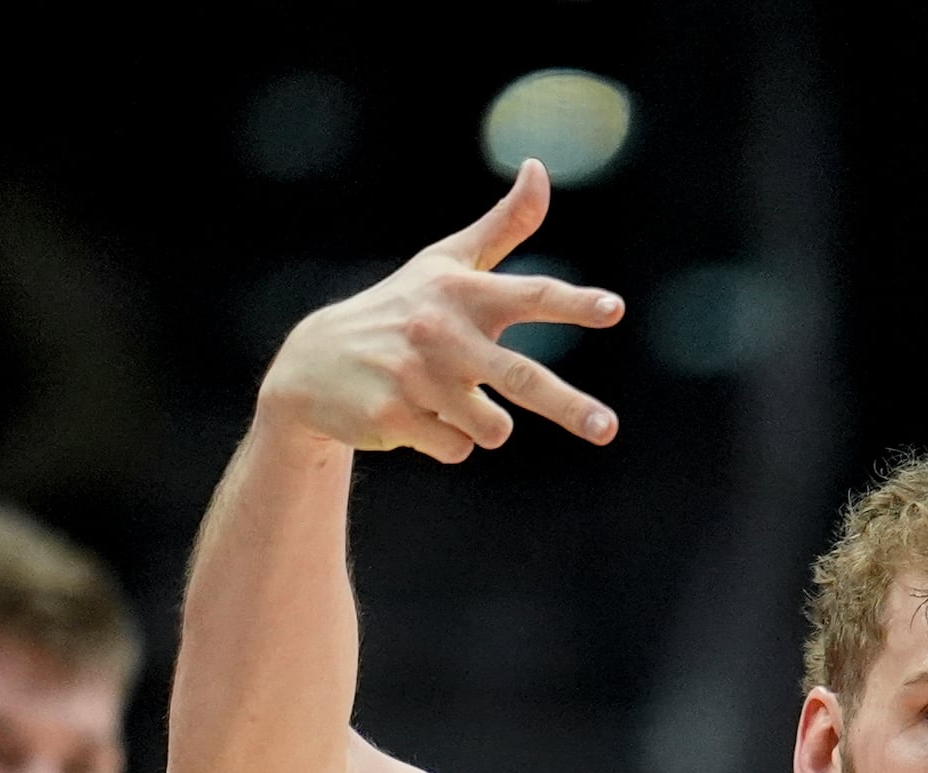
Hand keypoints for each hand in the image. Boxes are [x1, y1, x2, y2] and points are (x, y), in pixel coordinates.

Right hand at [257, 160, 623, 462]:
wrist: (313, 363)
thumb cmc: (398, 308)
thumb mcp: (444, 262)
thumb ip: (504, 226)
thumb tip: (540, 167)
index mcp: (462, 293)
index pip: (529, 295)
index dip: (573, 304)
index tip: (613, 310)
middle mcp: (441, 332)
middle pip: (520, 377)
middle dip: (569, 406)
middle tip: (607, 428)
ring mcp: (415, 377)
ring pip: (492, 428)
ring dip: (481, 424)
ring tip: (444, 399)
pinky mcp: (394, 417)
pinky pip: (456, 449)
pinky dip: (447, 442)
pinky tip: (415, 416)